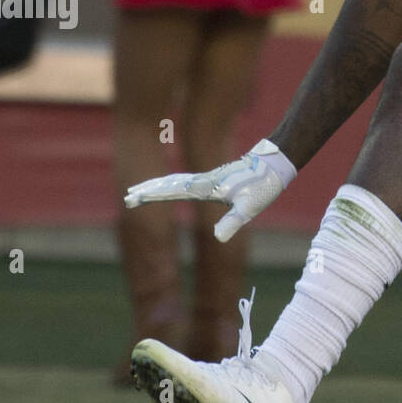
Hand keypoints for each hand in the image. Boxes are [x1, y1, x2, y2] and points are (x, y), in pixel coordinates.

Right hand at [124, 138, 296, 241]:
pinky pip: (187, 181)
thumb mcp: (249, 208)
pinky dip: (173, 184)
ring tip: (142, 190)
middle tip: (127, 196)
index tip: (131, 197)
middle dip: (147, 190)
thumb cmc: (263, 186)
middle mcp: (204, 181)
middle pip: (169, 183)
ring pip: (177, 180)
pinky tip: (174, 186)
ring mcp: (209, 179)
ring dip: (158, 185)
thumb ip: (232, 222)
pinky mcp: (216, 179)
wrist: (274, 164)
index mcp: (206, 187)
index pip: (171, 191)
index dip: (150, 195)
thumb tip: (217, 238)